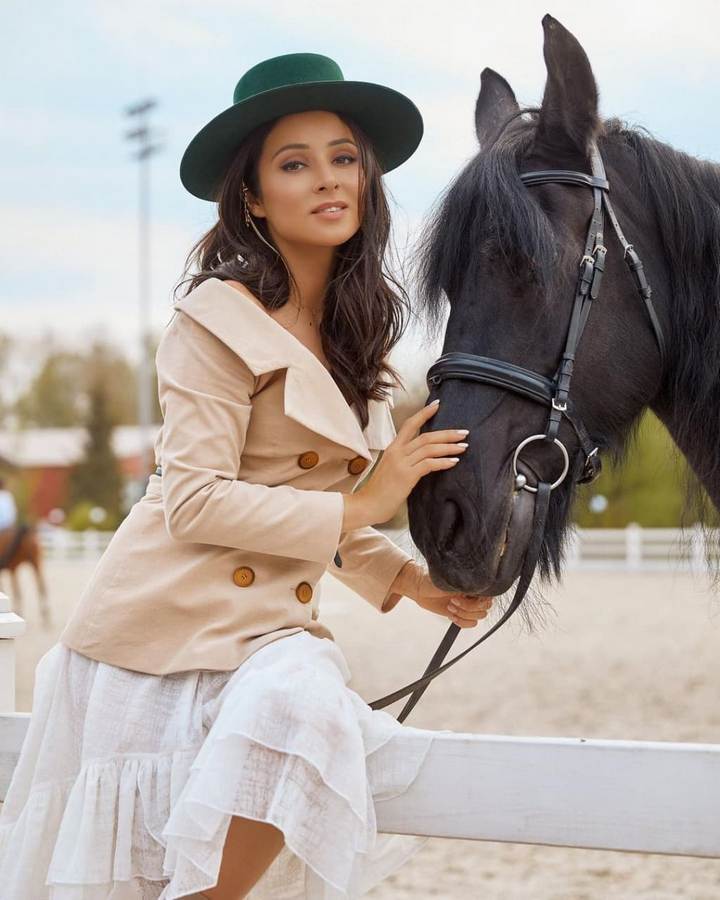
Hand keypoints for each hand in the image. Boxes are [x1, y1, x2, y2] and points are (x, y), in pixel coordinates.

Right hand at [354, 399, 468, 525]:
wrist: (368, 505)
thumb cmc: (380, 490)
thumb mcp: (392, 468)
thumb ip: (405, 460)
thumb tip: (425, 458)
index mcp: (393, 448)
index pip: (410, 425)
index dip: (424, 414)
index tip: (437, 405)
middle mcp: (397, 452)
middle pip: (426, 436)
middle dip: (447, 434)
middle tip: (464, 433)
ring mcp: (401, 463)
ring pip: (429, 448)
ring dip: (449, 447)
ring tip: (463, 447)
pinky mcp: (406, 475)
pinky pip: (429, 464)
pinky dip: (443, 462)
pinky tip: (453, 462)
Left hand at [389, 560, 492, 626]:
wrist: (420, 588)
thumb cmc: (434, 579)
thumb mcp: (450, 580)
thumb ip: (465, 585)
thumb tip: (476, 589)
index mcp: (474, 582)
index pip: (490, 593)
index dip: (478, 598)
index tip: (463, 595)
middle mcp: (474, 593)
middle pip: (485, 607)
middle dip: (468, 607)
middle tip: (452, 601)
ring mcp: (469, 604)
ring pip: (479, 616)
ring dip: (463, 614)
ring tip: (449, 607)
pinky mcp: (462, 613)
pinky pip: (471, 623)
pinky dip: (462, 622)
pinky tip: (451, 615)